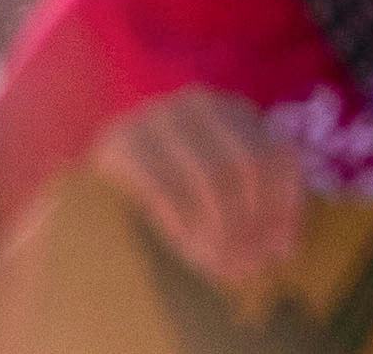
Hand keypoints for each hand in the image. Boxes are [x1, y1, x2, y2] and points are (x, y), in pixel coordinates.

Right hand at [98, 89, 305, 290]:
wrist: (85, 176)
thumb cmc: (162, 182)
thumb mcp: (212, 180)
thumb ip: (248, 196)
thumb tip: (283, 247)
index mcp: (235, 111)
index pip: (279, 155)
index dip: (287, 206)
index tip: (283, 252)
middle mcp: (202, 105)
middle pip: (249, 167)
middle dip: (254, 223)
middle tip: (248, 266)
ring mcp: (161, 119)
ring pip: (212, 177)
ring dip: (221, 230)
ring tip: (221, 265)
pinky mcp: (122, 143)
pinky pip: (165, 187)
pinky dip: (183, 222)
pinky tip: (188, 249)